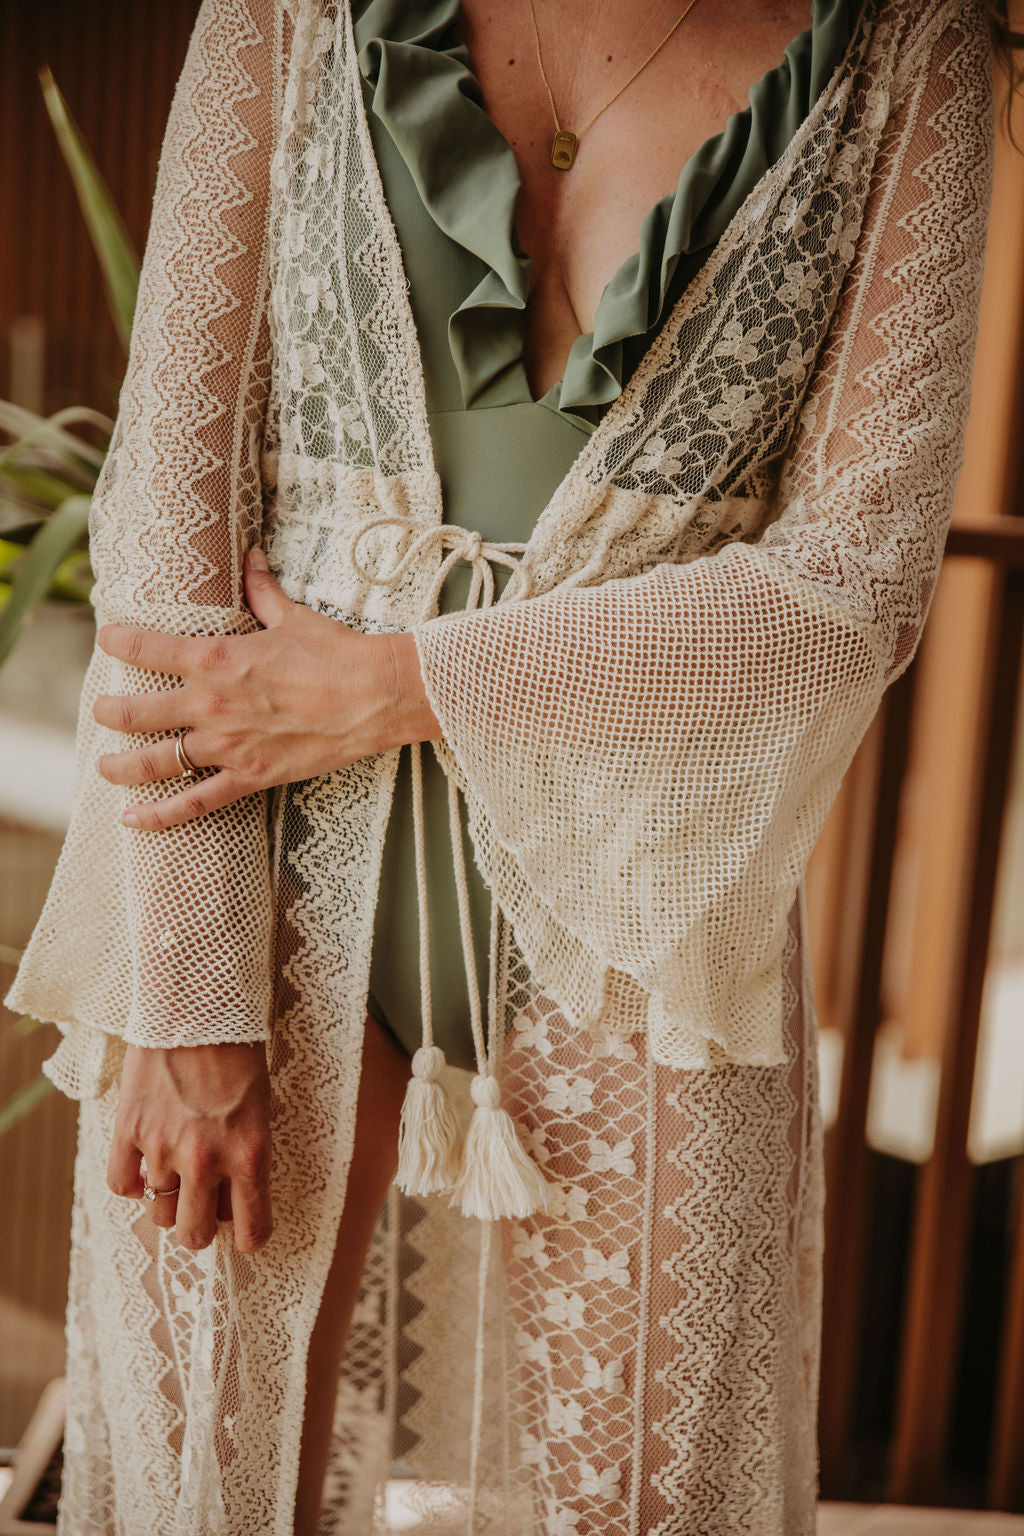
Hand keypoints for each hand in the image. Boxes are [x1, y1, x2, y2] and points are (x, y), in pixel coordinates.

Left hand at [93, 547, 440, 828]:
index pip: (147, 648)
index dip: (119, 641)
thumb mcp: (293, 616)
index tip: (107, 638)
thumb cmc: (336, 652)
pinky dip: (161, 814)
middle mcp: (210, 704)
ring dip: (121, 765)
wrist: (375, 695)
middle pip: (137, 712)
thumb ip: (261, 591)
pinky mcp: (251, 776)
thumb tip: (251, 557)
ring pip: (155, 762)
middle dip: (110, 711)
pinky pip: (196, 801)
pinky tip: (133, 819)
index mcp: (215, 658)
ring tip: (104, 766)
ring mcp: (227, 745)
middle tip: (100, 710)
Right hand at [106, 1040, 272, 1253]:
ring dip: (168, 1198)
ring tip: (175, 1174)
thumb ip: (246, 1156)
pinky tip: (142, 1168)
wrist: (199, 1005)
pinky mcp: (129, 1129)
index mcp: (250, 1154)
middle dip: (199, 1228)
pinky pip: (120, 1185)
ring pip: (159, 1210)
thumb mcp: (261, 1108)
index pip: (252, 1230)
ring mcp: (163, 1147)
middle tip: (202, 1209)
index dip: (248, 1236)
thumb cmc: (240, 1052)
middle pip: (194, 1234)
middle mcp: (207, 1160)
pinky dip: (131, 1184)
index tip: (245, 1230)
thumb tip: (231, 1199)